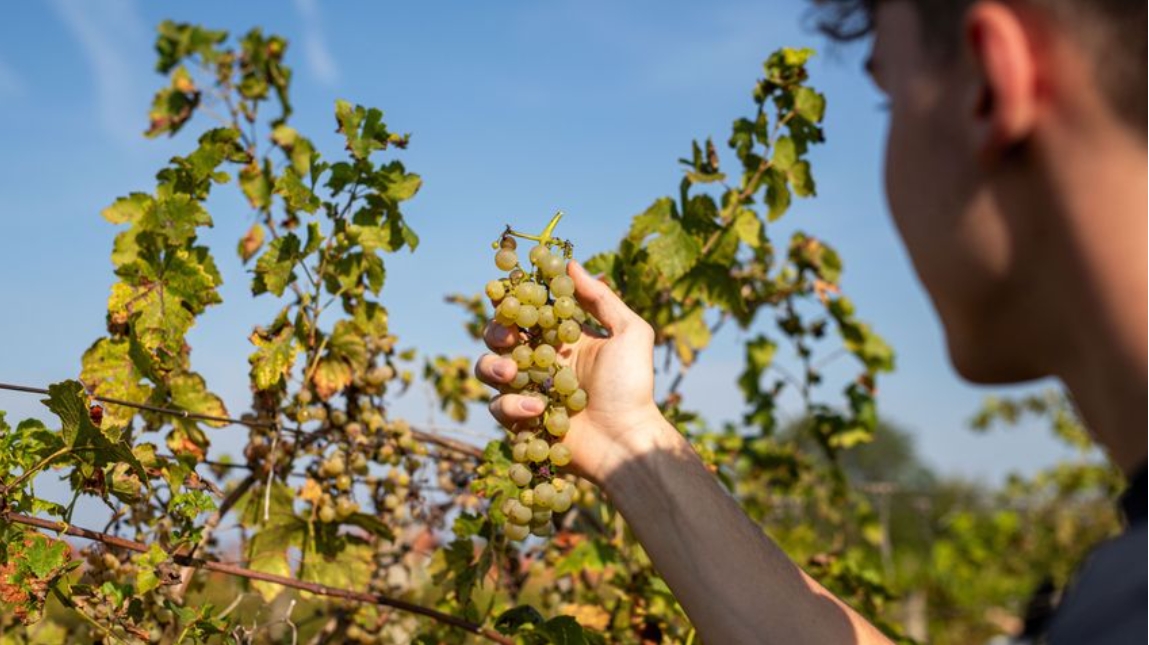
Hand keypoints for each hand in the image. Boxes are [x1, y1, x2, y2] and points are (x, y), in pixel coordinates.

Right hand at [474, 260, 665, 484]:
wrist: (626, 440)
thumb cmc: (632, 387)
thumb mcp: (630, 333)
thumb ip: (601, 299)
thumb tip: (570, 264)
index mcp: (563, 336)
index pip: (529, 308)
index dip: (513, 297)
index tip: (502, 288)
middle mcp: (541, 359)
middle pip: (499, 335)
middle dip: (496, 330)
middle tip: (508, 336)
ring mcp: (528, 389)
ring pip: (488, 369)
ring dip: (494, 366)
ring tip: (512, 373)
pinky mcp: (521, 420)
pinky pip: (498, 407)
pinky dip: (512, 405)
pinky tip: (537, 408)